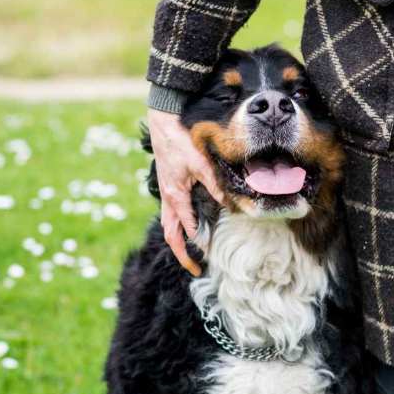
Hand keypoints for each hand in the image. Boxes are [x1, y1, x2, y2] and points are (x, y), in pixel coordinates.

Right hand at [147, 109, 224, 275]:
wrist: (163, 123)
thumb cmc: (180, 142)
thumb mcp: (200, 163)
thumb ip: (214, 184)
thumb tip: (230, 202)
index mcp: (175, 196)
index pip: (186, 229)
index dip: (198, 243)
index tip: (211, 255)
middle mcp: (168, 199)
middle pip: (171, 235)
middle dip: (182, 255)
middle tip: (196, 270)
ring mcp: (165, 194)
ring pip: (168, 226)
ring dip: (177, 242)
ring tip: (189, 255)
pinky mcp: (167, 187)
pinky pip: (169, 214)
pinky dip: (177, 226)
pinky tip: (188, 227)